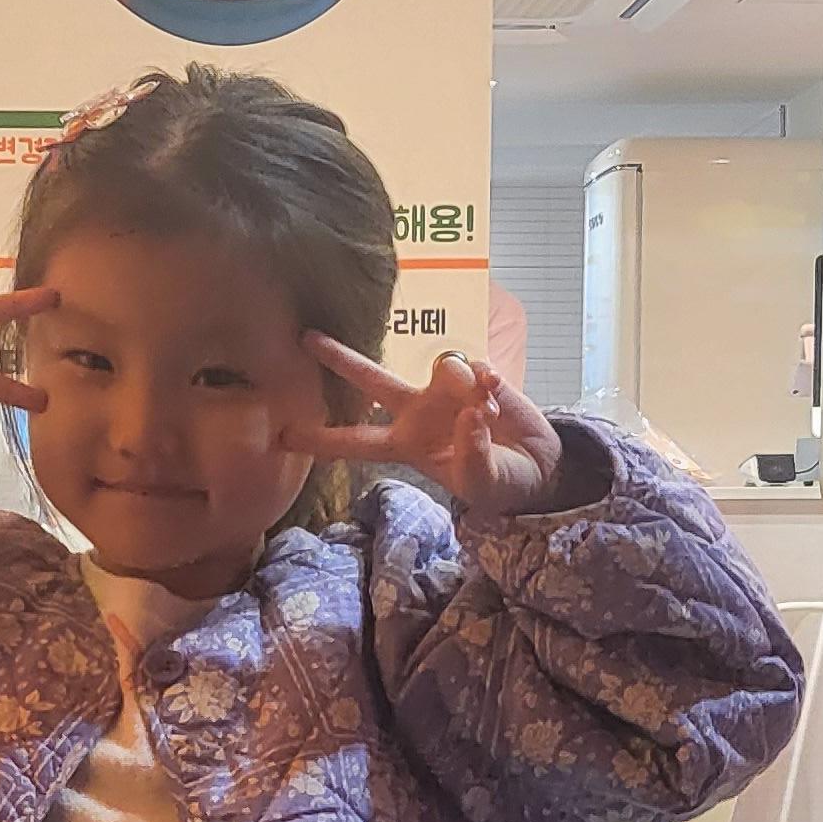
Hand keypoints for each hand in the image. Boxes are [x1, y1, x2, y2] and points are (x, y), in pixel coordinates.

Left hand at [280, 337, 562, 520]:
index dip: (322, 441)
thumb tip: (468, 410)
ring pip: (440, 367)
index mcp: (406, 445)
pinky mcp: (480, 376)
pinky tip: (497, 394)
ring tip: (485, 411)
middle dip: (339, 357)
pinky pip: (477, 368)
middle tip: (305, 336)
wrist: (539, 468)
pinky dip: (489, 383)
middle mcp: (418, 411)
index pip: (356, 442)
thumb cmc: (499, 482)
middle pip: (371, 378)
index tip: (283, 435)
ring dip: (459, 383)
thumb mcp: (482, 485)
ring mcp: (447, 390)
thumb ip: (472, 454)